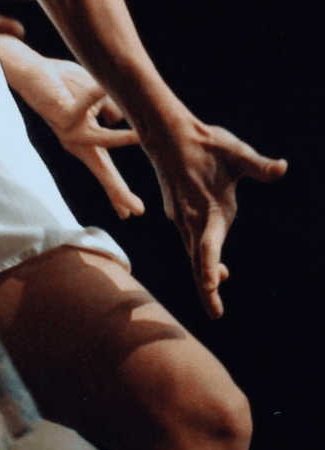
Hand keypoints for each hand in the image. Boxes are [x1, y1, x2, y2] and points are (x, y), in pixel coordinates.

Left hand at [0, 44, 143, 218]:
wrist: (32, 70)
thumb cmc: (63, 84)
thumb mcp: (95, 97)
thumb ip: (110, 109)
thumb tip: (116, 119)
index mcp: (87, 140)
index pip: (106, 169)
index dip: (118, 191)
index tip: (132, 214)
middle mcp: (77, 140)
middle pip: (102, 170)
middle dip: (118, 190)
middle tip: (136, 212)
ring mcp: (68, 129)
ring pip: (97, 139)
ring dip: (118, 138)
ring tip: (138, 138)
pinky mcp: (60, 114)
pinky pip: (83, 105)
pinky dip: (95, 94)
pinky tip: (103, 87)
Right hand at [141, 117, 286, 318]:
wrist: (166, 134)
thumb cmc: (205, 143)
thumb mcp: (236, 153)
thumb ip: (259, 166)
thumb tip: (282, 168)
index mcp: (209, 210)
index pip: (208, 246)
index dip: (210, 268)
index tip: (213, 288)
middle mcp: (191, 218)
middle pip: (197, 260)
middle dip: (206, 288)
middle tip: (216, 316)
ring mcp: (181, 217)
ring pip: (192, 252)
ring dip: (203, 273)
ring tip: (215, 293)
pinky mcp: (177, 212)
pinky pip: (189, 241)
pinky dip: (199, 256)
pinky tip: (211, 261)